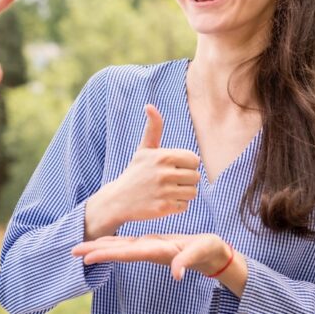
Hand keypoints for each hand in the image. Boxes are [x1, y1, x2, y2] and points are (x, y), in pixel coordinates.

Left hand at [71, 234, 230, 280]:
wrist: (213, 253)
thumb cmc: (208, 251)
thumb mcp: (200, 254)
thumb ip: (187, 262)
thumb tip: (176, 275)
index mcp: (156, 251)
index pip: (126, 253)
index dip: (106, 254)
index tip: (86, 257)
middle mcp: (148, 250)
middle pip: (117, 251)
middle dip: (95, 251)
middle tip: (72, 251)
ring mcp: (149, 247)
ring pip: (120, 247)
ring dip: (100, 247)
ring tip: (80, 248)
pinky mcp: (152, 243)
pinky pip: (127, 242)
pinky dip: (113, 241)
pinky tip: (102, 241)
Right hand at [84, 104, 199, 238]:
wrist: (118, 199)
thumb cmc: (135, 172)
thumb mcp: (144, 149)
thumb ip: (153, 128)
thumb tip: (149, 106)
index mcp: (163, 156)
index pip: (194, 160)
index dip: (186, 165)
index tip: (173, 168)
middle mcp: (164, 173)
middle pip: (196, 177)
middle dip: (185, 180)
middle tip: (170, 182)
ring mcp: (164, 192)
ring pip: (192, 193)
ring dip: (182, 194)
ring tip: (167, 191)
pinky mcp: (164, 208)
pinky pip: (185, 206)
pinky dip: (177, 206)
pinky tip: (164, 202)